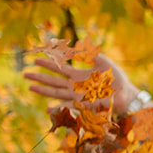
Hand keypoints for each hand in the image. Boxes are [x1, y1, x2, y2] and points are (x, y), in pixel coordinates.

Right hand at [23, 48, 142, 116]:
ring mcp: (79, 97)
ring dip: (44, 91)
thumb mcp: (103, 62)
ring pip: (57, 93)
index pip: (59, 69)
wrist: (127, 94)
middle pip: (54, 82)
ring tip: (31, 88)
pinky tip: (47, 108)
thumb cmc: (117, 78)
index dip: (47, 64)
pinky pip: (69, 107)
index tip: (35, 60)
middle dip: (39, 78)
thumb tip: (78, 43)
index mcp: (79, 76)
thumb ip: (90, 54)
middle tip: (25, 75)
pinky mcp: (85, 106)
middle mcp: (76, 87)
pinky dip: (59, 108)